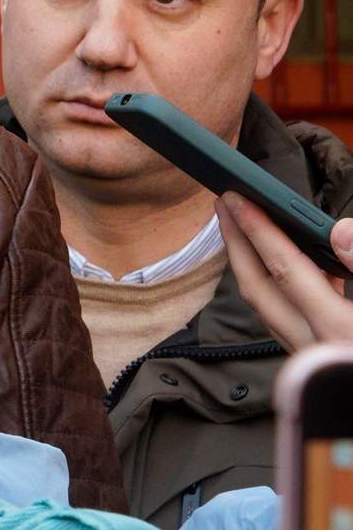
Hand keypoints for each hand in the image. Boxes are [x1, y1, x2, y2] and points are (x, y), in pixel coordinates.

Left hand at [218, 191, 352, 349]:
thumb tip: (342, 232)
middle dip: (238, 245)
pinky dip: (285, 291)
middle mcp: (317, 350)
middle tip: (225, 206)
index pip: (286, 270)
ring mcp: (315, 363)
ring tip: (251, 231)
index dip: (259, 231)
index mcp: (341, 333)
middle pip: (259, 289)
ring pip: (270, 308)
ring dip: (255, 267)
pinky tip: (304, 272)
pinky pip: (290, 320)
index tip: (236, 198)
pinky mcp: (322, 368)